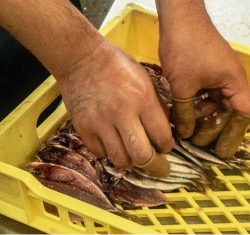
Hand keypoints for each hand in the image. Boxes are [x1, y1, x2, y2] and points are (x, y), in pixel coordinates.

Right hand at [57, 41, 173, 174]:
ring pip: (121, 161)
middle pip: (142, 157)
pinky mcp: (83, 128)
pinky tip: (113, 143)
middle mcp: (122, 113)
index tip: (165, 147)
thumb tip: (165, 133)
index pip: (162, 137)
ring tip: (133, 154)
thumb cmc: (117, 66)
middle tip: (157, 166)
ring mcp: (100, 123)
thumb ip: (157, 108)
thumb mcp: (146, 80)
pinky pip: (100, 153)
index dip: (167, 147)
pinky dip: (109, 152)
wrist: (82, 58)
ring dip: (131, 161)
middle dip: (154, 166)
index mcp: (143, 98)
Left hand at [156, 0, 249, 158]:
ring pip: (216, 105)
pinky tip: (185, 114)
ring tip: (187, 131)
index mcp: (235, 84)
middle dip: (214, 130)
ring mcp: (220, 75)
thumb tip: (185, 133)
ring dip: (204, 118)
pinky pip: (207, 95)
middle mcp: (232, 80)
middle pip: (229, 113)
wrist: (179, 18)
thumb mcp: (183, 87)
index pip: (242, 117)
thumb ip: (185, 113)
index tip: (224, 153)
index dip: (234, 137)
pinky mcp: (209, 71)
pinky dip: (198, 106)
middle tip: (198, 143)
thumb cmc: (186, 48)